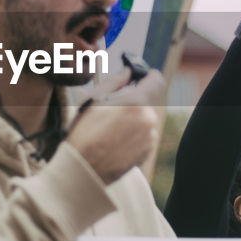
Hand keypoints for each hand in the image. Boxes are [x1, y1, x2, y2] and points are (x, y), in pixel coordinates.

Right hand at [66, 67, 163, 183]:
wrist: (84, 169)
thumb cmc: (84, 133)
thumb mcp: (94, 99)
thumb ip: (115, 81)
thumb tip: (128, 71)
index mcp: (137, 103)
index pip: (156, 81)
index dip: (148, 75)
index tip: (142, 76)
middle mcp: (148, 120)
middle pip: (147, 101)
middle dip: (134, 100)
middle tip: (113, 108)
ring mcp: (150, 137)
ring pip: (145, 118)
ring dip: (133, 118)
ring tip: (110, 128)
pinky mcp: (148, 152)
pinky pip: (144, 135)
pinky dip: (133, 134)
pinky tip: (115, 140)